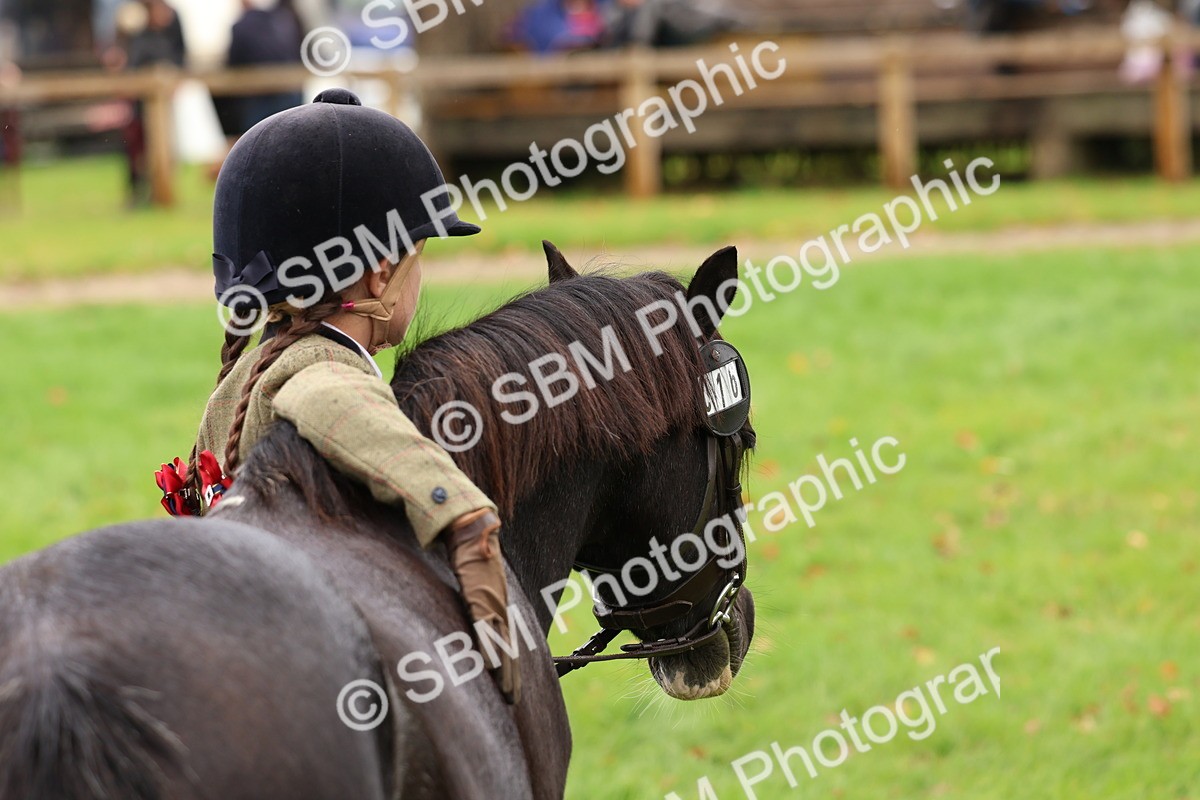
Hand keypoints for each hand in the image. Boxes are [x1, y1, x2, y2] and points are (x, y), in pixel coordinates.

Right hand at [446, 509, 520, 703]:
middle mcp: (499, 604)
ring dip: (504, 669)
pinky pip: (483, 626)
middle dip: (512, 675)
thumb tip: (471, 607)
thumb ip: (475, 595)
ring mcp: (490, 601)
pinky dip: (487, 647)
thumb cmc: (470, 549)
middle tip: (514, 700)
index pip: (508, 639)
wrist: (470, 525)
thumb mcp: (475, 578)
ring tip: (507, 692)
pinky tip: (490, 666)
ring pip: (500, 641)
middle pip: (509, 646)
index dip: (511, 663)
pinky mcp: (478, 595)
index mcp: (498, 602)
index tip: (513, 684)